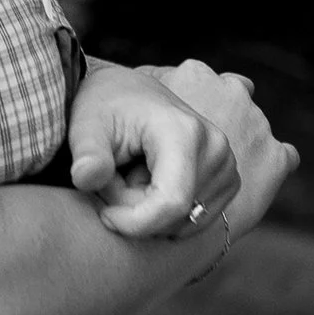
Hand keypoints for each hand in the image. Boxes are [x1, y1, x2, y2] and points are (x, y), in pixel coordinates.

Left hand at [73, 56, 297, 250]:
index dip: (135, 223)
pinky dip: (168, 211)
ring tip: (133, 175)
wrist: (125, 91)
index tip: (105, 214)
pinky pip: (195, 220)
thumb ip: (86, 155)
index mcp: (185, 131)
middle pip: (176, 215)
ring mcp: (227, 164)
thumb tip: (84, 178)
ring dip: (151, 211)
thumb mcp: (85, 126)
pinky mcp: (228, 179)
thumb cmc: (102, 107)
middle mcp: (216, 148)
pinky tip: (153, 182)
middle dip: (137, 211)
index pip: (170, 203)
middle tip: (115, 178)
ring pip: (185, 221)